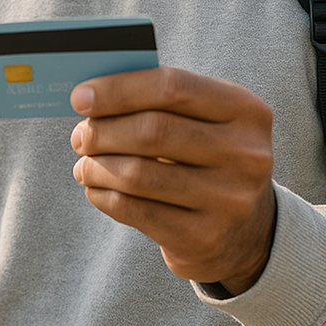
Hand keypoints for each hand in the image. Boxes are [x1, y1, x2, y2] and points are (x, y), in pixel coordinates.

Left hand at [69, 66, 274, 294]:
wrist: (246, 231)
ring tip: (83, 164)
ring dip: (97, 166)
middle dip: (103, 131)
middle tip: (80, 135)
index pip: (172, 86)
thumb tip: (91, 95)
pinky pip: (136, 211)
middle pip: (153, 130)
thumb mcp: (203, 120)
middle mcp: (245, 154)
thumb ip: (159, 101)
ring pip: (139, 174)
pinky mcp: (204, 239)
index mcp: (245, 110)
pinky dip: (104, 196)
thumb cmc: (206, 156)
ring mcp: (229, 200)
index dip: (119, 89)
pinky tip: (95, 189)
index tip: (80, 96)